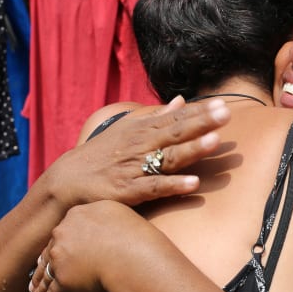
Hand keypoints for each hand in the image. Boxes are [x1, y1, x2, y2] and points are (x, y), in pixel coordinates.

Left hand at [29, 200, 160, 291]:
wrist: (135, 255)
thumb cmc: (135, 235)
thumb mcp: (119, 212)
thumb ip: (104, 216)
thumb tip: (103, 223)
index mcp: (75, 215)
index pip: (62, 232)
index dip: (58, 244)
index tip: (54, 253)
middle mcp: (63, 233)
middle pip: (49, 253)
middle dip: (42, 267)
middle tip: (35, 279)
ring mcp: (60, 257)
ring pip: (46, 275)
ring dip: (40, 288)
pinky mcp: (63, 281)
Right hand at [42, 96, 230, 208]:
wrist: (66, 181)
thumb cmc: (102, 155)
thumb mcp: (128, 130)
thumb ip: (156, 117)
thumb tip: (181, 100)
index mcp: (143, 131)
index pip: (175, 118)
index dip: (199, 112)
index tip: (222, 104)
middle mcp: (141, 146)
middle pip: (175, 133)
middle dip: (201, 123)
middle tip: (226, 113)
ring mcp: (135, 168)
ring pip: (168, 157)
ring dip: (191, 149)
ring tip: (214, 141)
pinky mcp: (129, 191)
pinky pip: (155, 187)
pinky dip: (174, 185)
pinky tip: (193, 183)